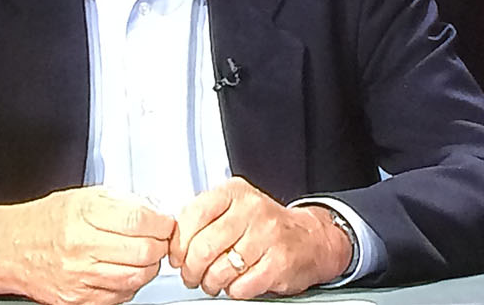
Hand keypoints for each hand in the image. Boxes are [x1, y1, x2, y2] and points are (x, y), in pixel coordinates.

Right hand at [0, 186, 175, 304]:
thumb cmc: (47, 220)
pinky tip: (121, 271)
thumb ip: (121, 203)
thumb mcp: (83, 198)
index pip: (140, 220)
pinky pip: (120, 296)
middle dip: (159, 245)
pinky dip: (129, 284)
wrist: (11, 248)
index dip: (162, 223)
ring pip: (136, 277)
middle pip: (143, 252)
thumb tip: (157, 211)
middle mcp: (80, 246)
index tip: (164, 222)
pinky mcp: (78, 299)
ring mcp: (79, 276)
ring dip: (148, 267)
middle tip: (157, 240)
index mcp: (83, 214)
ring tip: (141, 256)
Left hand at [170, 177, 351, 297]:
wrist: (310, 239)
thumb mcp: (235, 208)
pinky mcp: (279, 262)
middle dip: (191, 270)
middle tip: (192, 276)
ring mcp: (267, 235)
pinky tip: (237, 283)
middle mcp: (252, 210)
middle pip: (203, 247)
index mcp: (234, 193)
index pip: (192, 216)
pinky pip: (241, 285)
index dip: (179, 244)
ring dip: (211, 283)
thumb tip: (172, 240)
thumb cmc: (265, 226)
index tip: (177, 256)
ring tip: (213, 281)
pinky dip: (233, 290)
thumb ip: (204, 217)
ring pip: (220, 269)